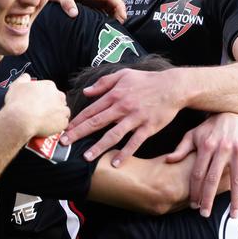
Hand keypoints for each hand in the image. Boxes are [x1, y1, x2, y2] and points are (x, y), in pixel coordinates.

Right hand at [5, 75, 69, 137]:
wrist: (20, 120)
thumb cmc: (18, 103)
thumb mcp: (16, 85)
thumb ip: (23, 79)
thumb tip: (27, 77)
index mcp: (49, 86)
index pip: (51, 90)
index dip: (44, 97)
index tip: (38, 103)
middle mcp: (59, 96)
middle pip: (59, 100)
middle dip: (53, 105)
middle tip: (42, 112)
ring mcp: (62, 109)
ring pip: (63, 112)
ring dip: (57, 115)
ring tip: (46, 120)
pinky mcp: (63, 122)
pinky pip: (63, 123)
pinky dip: (57, 126)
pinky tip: (48, 127)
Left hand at [50, 0, 125, 22]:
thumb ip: (67, 3)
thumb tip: (74, 14)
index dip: (119, 6)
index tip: (122, 17)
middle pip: (112, 2)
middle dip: (119, 13)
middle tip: (120, 28)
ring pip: (107, 7)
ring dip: (113, 16)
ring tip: (114, 30)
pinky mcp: (86, 3)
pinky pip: (100, 10)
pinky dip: (105, 17)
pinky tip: (104, 27)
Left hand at [61, 68, 182, 166]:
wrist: (172, 87)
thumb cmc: (146, 80)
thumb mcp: (123, 75)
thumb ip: (103, 83)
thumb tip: (86, 92)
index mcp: (115, 95)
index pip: (91, 110)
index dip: (77, 120)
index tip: (65, 130)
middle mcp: (122, 107)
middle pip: (97, 123)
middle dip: (79, 133)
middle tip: (64, 143)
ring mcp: (135, 118)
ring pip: (114, 135)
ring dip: (99, 147)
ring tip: (86, 157)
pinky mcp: (148, 128)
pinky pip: (135, 143)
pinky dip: (125, 153)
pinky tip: (116, 163)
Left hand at [166, 113, 237, 218]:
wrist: (231, 112)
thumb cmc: (209, 127)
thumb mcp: (193, 134)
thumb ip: (181, 149)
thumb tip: (168, 161)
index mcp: (206, 145)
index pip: (198, 173)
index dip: (195, 191)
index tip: (193, 205)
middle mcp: (223, 148)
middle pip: (214, 179)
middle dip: (209, 199)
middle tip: (205, 214)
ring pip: (237, 179)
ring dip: (235, 200)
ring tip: (233, 215)